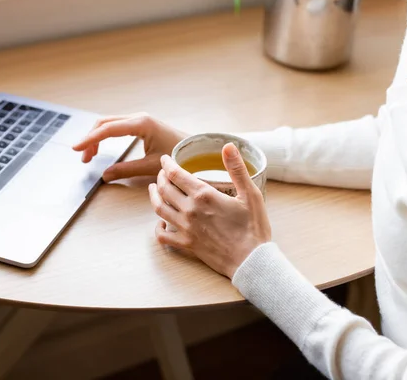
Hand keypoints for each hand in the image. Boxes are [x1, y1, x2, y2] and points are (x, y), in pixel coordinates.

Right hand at [72, 113, 187, 181]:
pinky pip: (117, 127)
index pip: (107, 129)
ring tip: (90, 157)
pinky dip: (105, 136)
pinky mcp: (141, 124)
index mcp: (141, 124)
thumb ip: (126, 170)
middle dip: (91, 139)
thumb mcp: (150, 166)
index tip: (76, 149)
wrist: (196, 150)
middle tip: (83, 158)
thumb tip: (105, 175)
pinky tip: (101, 149)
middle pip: (105, 123)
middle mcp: (139, 118)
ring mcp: (140, 119)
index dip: (89, 139)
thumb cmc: (178, 157)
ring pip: (109, 124)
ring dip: (96, 138)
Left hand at [148, 143, 270, 277]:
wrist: (251, 261)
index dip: (167, 164)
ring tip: (153, 189)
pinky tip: (161, 221)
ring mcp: (186, 228)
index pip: (176, 174)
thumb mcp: (250, 194)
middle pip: (164, 189)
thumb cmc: (253, 228)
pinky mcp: (186, 244)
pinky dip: (158, 227)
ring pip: (159, 209)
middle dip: (160, 177)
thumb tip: (228, 146)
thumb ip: (237, 169)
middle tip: (162, 172)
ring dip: (153, 196)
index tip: (166, 159)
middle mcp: (190, 210)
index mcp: (203, 195)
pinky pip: (163, 235)